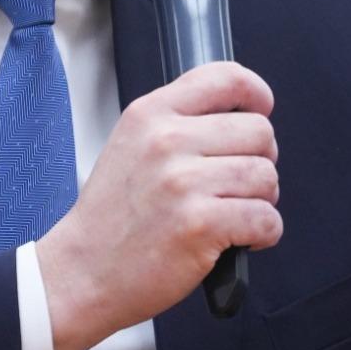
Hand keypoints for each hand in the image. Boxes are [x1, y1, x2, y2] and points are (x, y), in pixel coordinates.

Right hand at [35, 61, 281, 349]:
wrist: (83, 272)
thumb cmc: (112, 216)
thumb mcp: (131, 144)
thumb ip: (179, 121)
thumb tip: (243, 115)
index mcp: (150, 114)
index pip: (225, 77)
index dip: (256, 93)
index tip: (261, 109)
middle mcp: (166, 141)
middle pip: (259, 131)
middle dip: (261, 159)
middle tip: (238, 182)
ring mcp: (182, 183)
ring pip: (266, 176)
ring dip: (262, 200)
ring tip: (235, 212)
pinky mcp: (199, 225)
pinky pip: (266, 219)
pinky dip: (264, 233)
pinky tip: (240, 238)